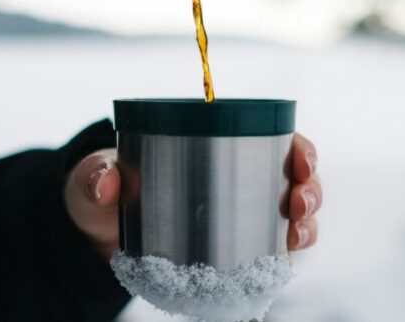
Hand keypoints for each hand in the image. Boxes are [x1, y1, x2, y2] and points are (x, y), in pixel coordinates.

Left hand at [64, 134, 321, 261]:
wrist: (95, 236)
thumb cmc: (102, 192)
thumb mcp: (94, 180)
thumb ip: (95, 177)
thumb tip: (106, 183)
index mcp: (214, 147)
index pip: (274, 140)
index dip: (299, 148)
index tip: (300, 158)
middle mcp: (237, 181)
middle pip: (294, 181)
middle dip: (310, 189)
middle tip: (299, 202)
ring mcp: (239, 219)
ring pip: (292, 220)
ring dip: (306, 226)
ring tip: (297, 235)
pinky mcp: (233, 255)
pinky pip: (272, 256)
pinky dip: (285, 259)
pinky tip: (285, 263)